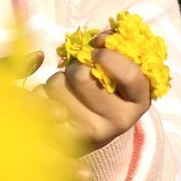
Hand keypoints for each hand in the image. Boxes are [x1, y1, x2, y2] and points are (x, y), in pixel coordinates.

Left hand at [40, 30, 151, 152]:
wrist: (91, 129)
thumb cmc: (106, 87)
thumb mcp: (120, 68)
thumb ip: (114, 47)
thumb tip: (98, 41)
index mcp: (139, 101)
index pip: (130, 75)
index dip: (109, 55)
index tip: (97, 49)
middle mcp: (119, 122)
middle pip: (82, 76)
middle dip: (76, 66)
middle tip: (80, 73)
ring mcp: (92, 134)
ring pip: (57, 84)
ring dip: (58, 79)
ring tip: (69, 90)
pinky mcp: (64, 139)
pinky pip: (41, 99)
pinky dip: (42, 92)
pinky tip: (54, 102)